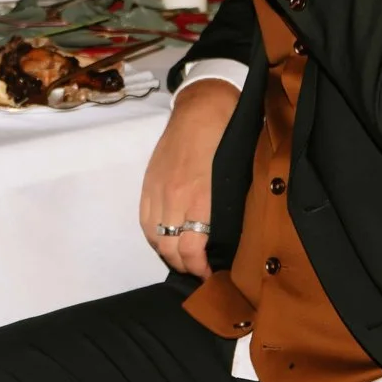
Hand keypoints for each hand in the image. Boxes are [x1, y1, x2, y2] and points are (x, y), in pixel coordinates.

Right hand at [140, 79, 235, 276]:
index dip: (200, 269)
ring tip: (183, 259)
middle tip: (200, 272)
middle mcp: (173, 196)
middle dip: (185, 266)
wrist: (202, 105)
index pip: (191, 248)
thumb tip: (229, 238)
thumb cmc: (229, 137)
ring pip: (154, 237)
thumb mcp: (237, 175)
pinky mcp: (149, 182)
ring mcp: (157, 189)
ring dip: (168, 253)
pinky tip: (165, 239)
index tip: (211, 276)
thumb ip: (227, 208)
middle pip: (170, 248)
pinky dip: (154, 235)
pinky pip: (145, 219)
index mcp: (199, 196)